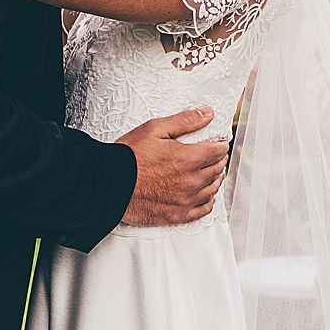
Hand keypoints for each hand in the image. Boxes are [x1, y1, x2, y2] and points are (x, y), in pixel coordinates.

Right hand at [119, 107, 229, 226]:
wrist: (109, 184)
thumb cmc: (129, 156)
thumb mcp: (155, 128)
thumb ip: (185, 121)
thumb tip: (207, 114)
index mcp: (189, 158)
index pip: (219, 151)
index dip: (219, 144)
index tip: (217, 143)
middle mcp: (192, 181)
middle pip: (217, 170)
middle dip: (217, 160)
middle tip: (213, 156)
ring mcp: (186, 200)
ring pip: (212, 190)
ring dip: (214, 180)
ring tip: (210, 173)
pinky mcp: (177, 215)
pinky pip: (203, 210)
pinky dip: (207, 201)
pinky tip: (205, 196)